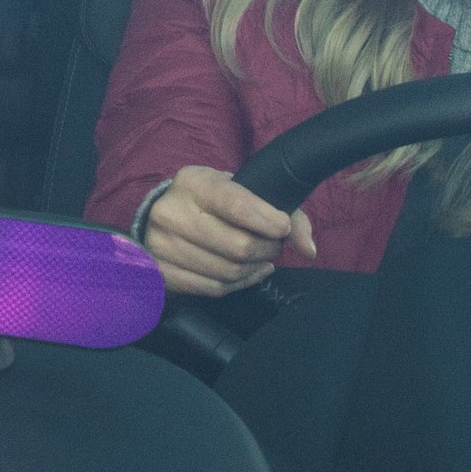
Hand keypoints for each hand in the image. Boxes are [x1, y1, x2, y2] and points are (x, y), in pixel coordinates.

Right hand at [136, 165, 319, 297]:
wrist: (164, 212)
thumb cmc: (214, 199)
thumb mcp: (243, 190)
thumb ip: (287, 212)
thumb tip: (308, 249)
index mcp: (193, 183)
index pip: (238, 205)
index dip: (269, 221)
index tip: (281, 227)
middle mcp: (171, 213)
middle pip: (238, 246)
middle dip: (267, 249)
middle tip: (272, 245)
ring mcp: (162, 245)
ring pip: (228, 271)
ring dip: (255, 268)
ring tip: (259, 258)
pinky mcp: (162, 272)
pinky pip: (214, 288)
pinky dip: (240, 283)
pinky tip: (247, 272)